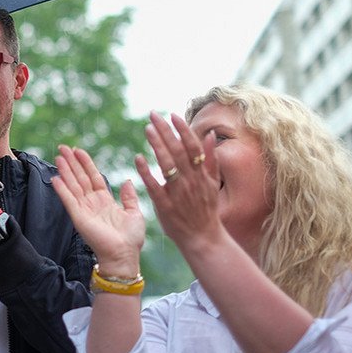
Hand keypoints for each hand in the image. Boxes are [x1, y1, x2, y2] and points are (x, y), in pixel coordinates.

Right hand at [52, 145, 144, 274]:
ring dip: (65, 171)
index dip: (86, 164)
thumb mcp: (135, 213)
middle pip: (80, 178)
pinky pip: (69, 200)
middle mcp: (92, 203)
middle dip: (72, 162)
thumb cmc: (131, 239)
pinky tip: (56, 178)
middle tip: (63, 148)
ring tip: (58, 157)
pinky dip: (62, 189)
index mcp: (105, 201)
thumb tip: (127, 180)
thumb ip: (129, 197)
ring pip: (73, 185)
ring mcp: (84, 210)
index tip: (78, 151)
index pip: (93, 177)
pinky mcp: (78, 218)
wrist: (124, 256)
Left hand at [134, 112, 220, 251]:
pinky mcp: (165, 205)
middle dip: (166, 131)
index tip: (172, 114)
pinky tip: (138, 158)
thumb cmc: (206, 209)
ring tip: (147, 129)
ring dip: (157, 145)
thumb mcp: (213, 183)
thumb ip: (211, 159)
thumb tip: (210, 135)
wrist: (203, 238)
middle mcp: (191, 181)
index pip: (192, 146)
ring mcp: (178, 193)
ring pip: (167, 165)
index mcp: (202, 174)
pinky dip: (146, 172)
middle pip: (178, 151)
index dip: (183, 129)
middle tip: (153, 115)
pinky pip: (155, 186)